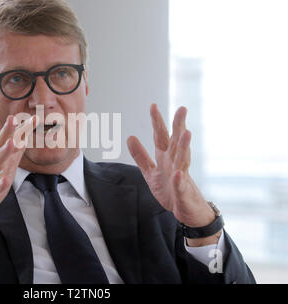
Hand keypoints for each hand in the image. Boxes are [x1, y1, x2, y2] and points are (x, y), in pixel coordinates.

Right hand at [0, 115, 38, 243]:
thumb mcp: (3, 170)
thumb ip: (13, 156)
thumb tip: (24, 139)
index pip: (10, 141)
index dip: (21, 130)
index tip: (34, 118)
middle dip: (7, 132)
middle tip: (13, 118)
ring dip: (4, 152)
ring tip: (14, 143)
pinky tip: (4, 181)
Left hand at [127, 104, 219, 244]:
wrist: (186, 211)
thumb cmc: (170, 189)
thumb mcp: (150, 172)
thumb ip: (140, 156)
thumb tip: (130, 137)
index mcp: (165, 157)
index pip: (161, 136)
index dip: (157, 122)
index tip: (153, 106)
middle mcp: (175, 163)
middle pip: (177, 142)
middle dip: (179, 126)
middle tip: (182, 109)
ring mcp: (181, 176)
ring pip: (183, 159)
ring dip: (184, 146)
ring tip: (186, 133)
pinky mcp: (183, 192)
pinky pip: (180, 185)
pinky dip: (179, 180)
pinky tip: (178, 174)